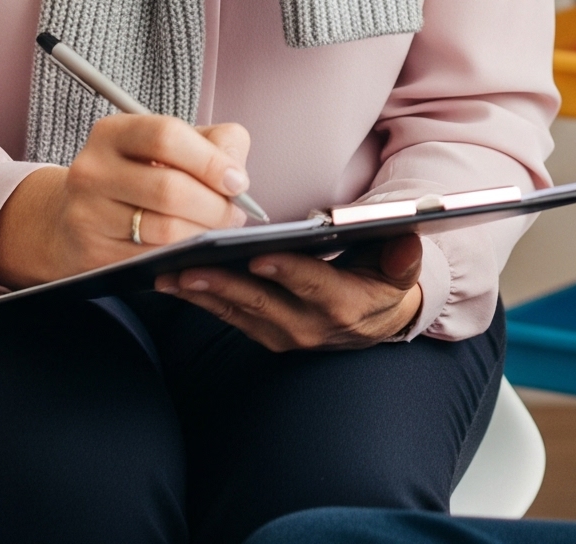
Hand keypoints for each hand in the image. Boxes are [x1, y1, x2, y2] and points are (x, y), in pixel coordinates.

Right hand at [0, 115, 252, 288]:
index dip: (210, 160)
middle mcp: (91, 171)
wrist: (75, 215)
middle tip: (235, 215)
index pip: (166, 137)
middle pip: (169, 189)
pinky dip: (181, 257)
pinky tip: (190, 249)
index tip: (238, 181)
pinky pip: (151, 260)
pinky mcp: (90, 255)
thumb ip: (215, 144)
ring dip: (203, 234)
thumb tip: (236, 176)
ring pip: (163, 230)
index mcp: (113, 133)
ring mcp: (86, 215)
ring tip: (217, 230)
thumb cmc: (140, 173)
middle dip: (215, 207)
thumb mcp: (172, 145)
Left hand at [155, 233, 423, 351]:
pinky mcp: (263, 333)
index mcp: (345, 306)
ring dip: (202, 294)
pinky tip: (175, 282)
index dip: (287, 271)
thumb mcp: (403, 267)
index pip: (312, 287)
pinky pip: (228, 317)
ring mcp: (283, 335)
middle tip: (189, 267)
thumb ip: (404, 256)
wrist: (378, 319)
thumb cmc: (386, 278)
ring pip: (237, 313)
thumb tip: (407, 241)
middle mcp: (309, 328)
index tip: (260, 253)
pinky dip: (202, 300)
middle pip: (261, 304)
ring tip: (169, 274)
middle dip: (224, 285)